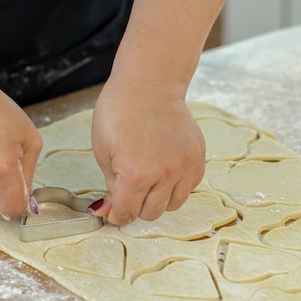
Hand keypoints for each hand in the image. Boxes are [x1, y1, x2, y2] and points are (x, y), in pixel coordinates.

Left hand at [90, 80, 204, 225]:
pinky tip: (163, 171)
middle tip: (127, 190)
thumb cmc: (119, 113)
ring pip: (172, 205)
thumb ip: (111, 186)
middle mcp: (164, 173)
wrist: (148, 85)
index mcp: (135, 174)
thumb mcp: (103, 152)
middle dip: (135, 207)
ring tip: (147, 181)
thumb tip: (110, 210)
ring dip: (157, 199)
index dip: (116, 215)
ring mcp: (184, 166)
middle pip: (150, 213)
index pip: (126, 213)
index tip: (113, 211)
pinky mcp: (197, 158)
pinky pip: (189, 187)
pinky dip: (176, 187)